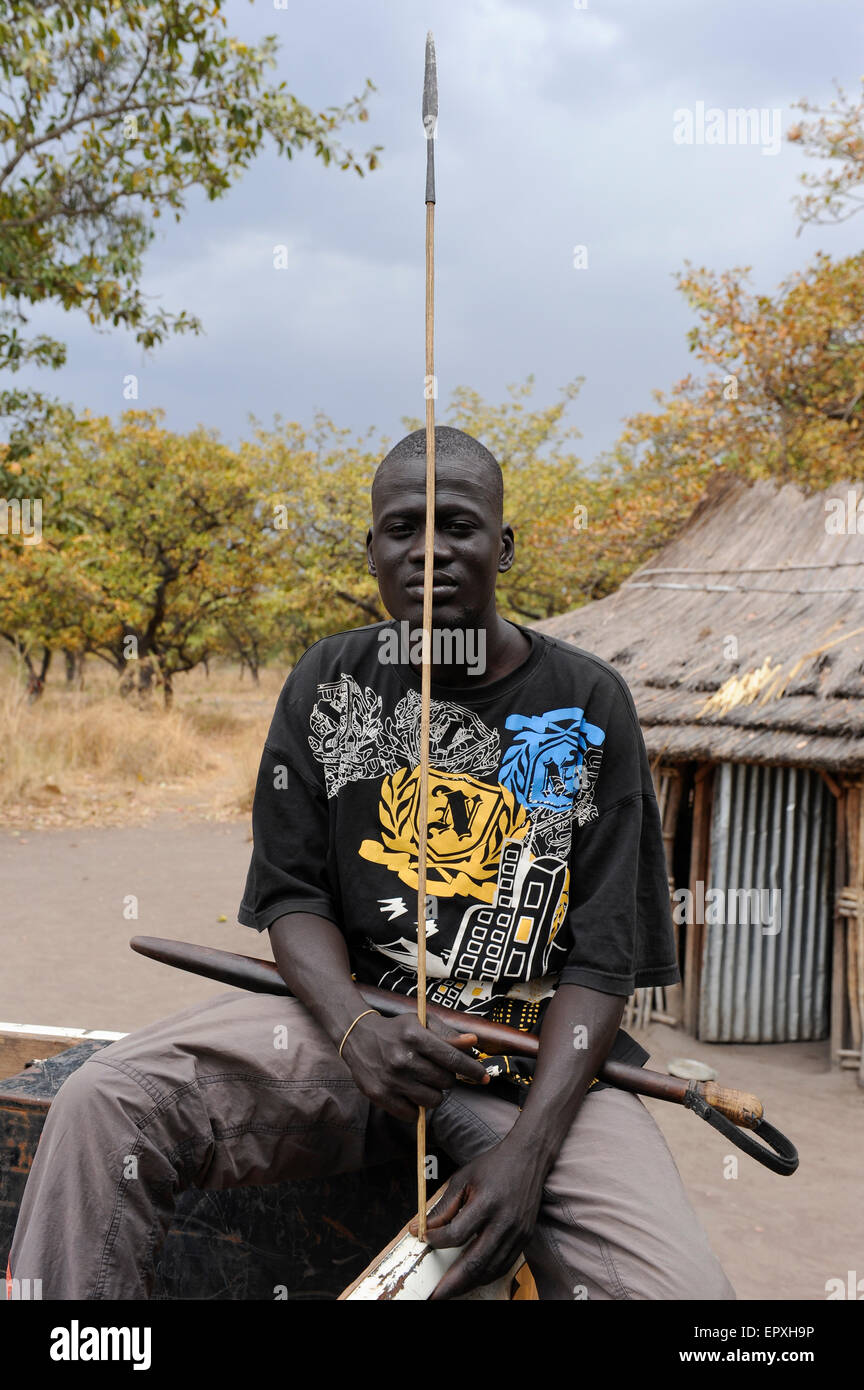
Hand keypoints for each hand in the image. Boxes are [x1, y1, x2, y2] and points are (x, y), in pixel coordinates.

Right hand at [340, 1011, 489, 1121]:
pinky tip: (409, 1091)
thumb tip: (473, 1044)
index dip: (473, 1070)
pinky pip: (412, 1114)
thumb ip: (448, 1035)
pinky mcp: (380, 1095)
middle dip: (448, 1078)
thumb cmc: (398, 1030)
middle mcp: (403, 1058)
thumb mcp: (422, 1024)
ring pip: (433, 1100)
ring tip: (423, 1082)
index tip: (485, 1077)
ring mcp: (391, 1079)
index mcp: (415, 1036)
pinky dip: (415, 1106)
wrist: (357, 1037)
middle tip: (437, 1071)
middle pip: (446, 1082)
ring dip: (434, 1093)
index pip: (453, 1059)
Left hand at [409, 1141, 544, 1299]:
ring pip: (490, 1270)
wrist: (528, 1157)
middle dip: (452, 1283)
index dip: (437, 1241)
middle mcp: (505, 1222)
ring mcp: (518, 1233)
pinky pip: (503, 1265)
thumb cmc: (493, 1165)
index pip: (457, 1234)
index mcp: (487, 1203)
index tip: (424, 1239)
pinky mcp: (525, 1238)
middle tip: (433, 1295)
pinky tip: (471, 1279)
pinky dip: (485, 1276)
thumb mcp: (463, 1179)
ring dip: (468, 1284)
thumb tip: (420, 1229)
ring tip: (449, 1291)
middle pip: (475, 1262)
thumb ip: (444, 1207)